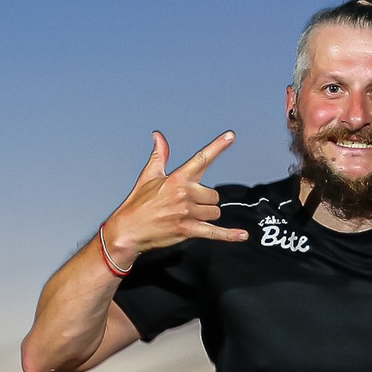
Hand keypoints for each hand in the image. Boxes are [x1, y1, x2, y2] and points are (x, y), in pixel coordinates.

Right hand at [102, 131, 246, 264]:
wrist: (128, 230)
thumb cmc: (138, 203)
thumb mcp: (148, 176)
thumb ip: (160, 155)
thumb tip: (158, 136)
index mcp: (177, 178)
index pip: (202, 158)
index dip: (218, 146)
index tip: (230, 136)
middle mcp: (185, 194)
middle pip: (214, 195)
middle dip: (205, 200)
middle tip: (188, 205)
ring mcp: (187, 213)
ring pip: (214, 212)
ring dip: (207, 215)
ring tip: (189, 216)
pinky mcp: (188, 230)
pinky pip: (214, 232)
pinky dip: (229, 235)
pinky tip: (242, 235)